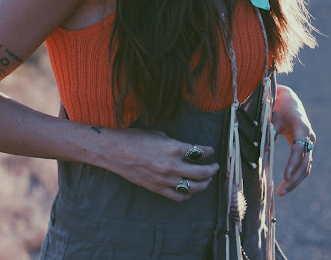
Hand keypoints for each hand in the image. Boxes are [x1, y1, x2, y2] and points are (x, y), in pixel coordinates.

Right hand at [102, 128, 219, 201]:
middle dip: (212, 170)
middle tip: (215, 167)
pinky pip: (179, 197)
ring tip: (206, 180)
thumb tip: (185, 150)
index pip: (200, 152)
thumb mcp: (158, 134)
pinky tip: (190, 190)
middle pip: (201, 173)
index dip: (208, 151)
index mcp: (173, 148)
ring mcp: (165, 179)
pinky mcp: (158, 188)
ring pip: (193, 188)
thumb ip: (174, 144)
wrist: (115, 151)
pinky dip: (188, 195)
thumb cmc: (134, 138)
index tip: (210, 151)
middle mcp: (172, 165)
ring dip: (204, 184)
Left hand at [271, 85, 315, 195]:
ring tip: (282, 192)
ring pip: (306, 167)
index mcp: (301, 128)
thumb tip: (261, 153)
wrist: (290, 102)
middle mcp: (309, 138)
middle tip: (281, 191)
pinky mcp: (307, 148)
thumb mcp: (271, 118)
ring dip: (296, 181)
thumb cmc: (278, 109)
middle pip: (305, 163)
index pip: (298, 150)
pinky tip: (288, 185)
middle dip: (294, 179)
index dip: (292, 164)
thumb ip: (268, 134)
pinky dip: (297, 175)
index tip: (285, 176)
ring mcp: (309, 144)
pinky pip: (305, 165)